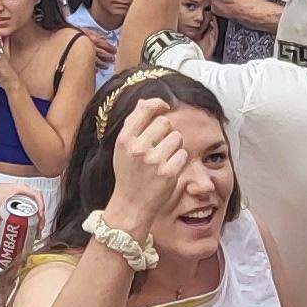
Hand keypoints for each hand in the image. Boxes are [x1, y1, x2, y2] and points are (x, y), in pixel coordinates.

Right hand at [100, 100, 193, 234]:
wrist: (131, 205)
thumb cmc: (129, 173)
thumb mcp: (123, 148)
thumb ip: (133, 124)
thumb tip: (146, 101)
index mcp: (125, 139)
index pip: (145, 109)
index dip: (158, 104)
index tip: (165, 107)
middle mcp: (138, 148)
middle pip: (165, 122)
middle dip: (167, 131)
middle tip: (160, 146)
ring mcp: (153, 161)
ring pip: (177, 137)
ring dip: (174, 146)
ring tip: (164, 158)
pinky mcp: (168, 172)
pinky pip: (183, 154)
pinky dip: (179, 160)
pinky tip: (169, 169)